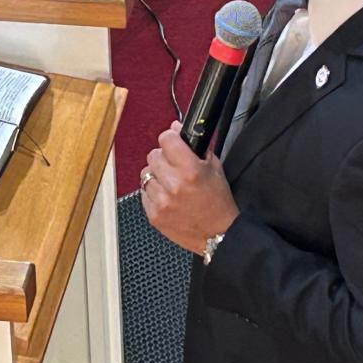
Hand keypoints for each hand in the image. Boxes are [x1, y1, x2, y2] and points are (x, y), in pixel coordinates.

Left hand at [141, 121, 239, 254]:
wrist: (218, 235)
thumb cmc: (218, 203)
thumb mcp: (215, 168)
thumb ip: (195, 146)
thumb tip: (176, 127)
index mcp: (190, 171)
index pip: (166, 139)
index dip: (170, 138)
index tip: (172, 142)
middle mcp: (174, 185)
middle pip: (153, 155)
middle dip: (163, 158)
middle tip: (174, 166)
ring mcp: (161, 201)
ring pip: (145, 174)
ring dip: (157, 176)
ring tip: (171, 184)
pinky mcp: (153, 215)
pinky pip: (143, 193)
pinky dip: (153, 192)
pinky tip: (167, 197)